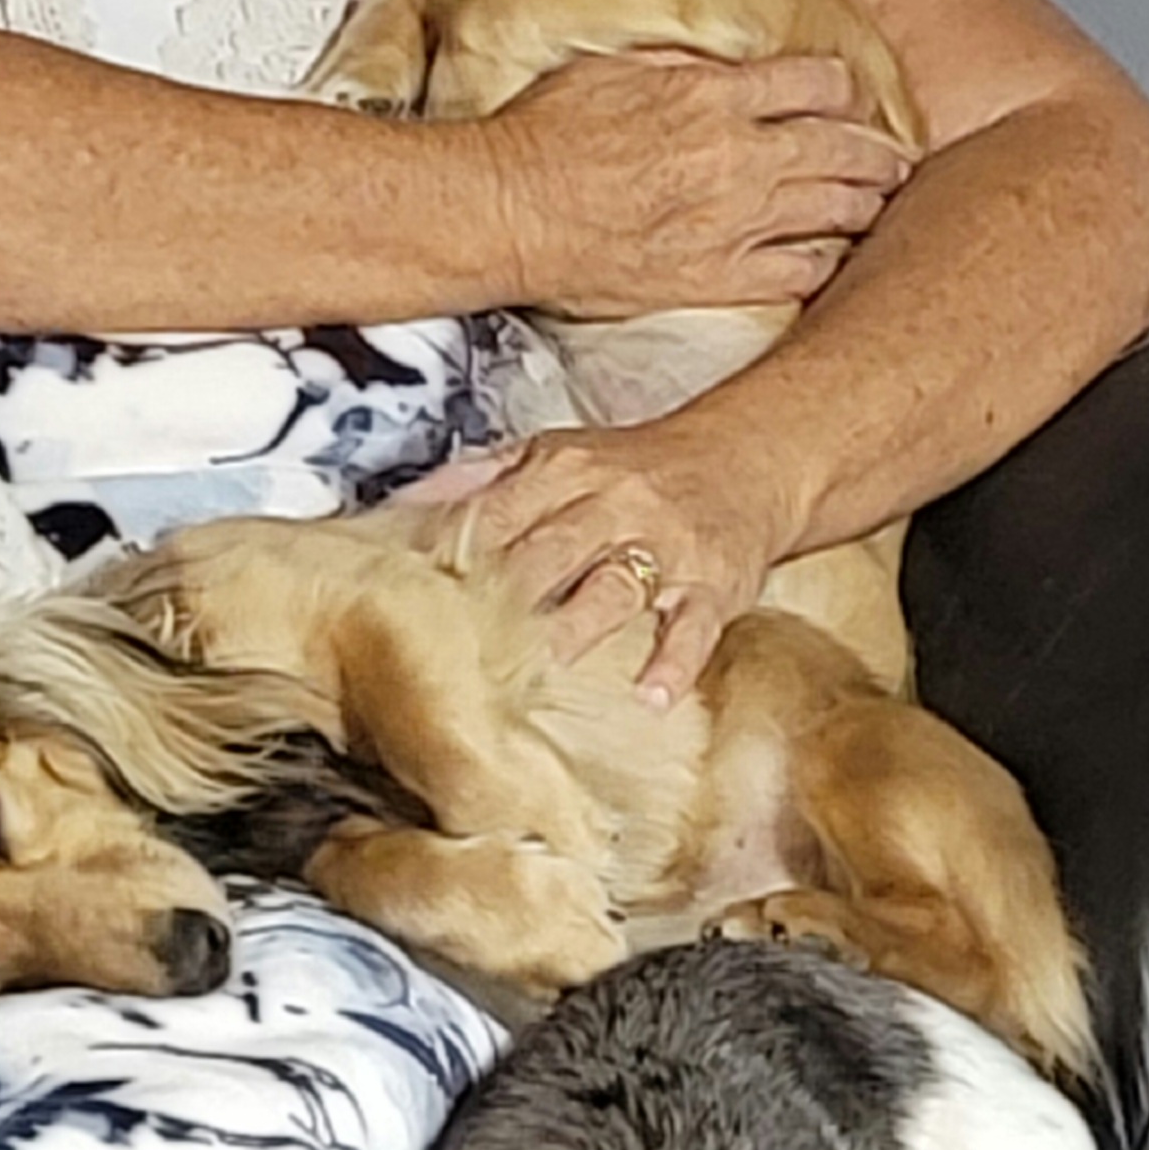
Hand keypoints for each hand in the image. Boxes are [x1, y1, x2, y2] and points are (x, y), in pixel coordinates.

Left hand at [411, 412, 800, 698]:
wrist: (745, 460)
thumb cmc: (635, 469)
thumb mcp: (557, 454)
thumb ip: (481, 478)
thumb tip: (404, 505)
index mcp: (564, 473)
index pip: (497, 515)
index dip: (455, 558)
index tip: (414, 600)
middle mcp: (613, 506)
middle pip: (548, 552)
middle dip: (505, 595)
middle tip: (461, 646)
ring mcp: (666, 547)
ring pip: (614, 586)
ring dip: (577, 625)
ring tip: (543, 662)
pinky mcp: (714, 586)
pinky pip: (694, 626)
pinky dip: (674, 662)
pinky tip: (650, 695)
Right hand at [468, 51, 909, 318]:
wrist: (505, 210)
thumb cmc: (541, 139)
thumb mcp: (612, 69)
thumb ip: (678, 67)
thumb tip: (712, 65)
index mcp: (714, 95)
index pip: (821, 82)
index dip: (845, 90)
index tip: (848, 101)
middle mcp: (738, 156)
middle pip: (847, 147)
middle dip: (878, 153)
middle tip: (891, 159)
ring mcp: (734, 221)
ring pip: (840, 209)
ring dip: (865, 204)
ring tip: (872, 204)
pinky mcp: (716, 276)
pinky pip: (804, 271)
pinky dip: (827, 261)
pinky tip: (826, 255)